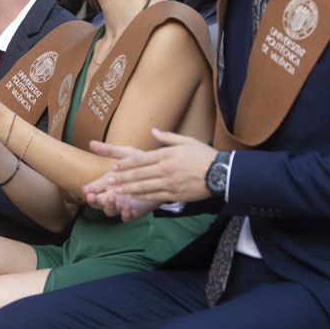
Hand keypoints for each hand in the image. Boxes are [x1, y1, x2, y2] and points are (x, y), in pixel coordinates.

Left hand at [81, 130, 215, 207]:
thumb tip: (154, 130)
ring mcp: (170, 183)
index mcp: (166, 155)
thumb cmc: (203, 155)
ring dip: (128, 189)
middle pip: (139, 174)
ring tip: (116, 191)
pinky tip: (133, 198)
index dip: (126, 165)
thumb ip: (167, 137)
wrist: (220, 173)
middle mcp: (165, 169)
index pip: (140, 159)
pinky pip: (155, 196)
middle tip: (109, 181)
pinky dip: (142, 197)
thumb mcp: (186, 141)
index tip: (115, 167)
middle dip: (122, 178)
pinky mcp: (175, 194)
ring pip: (144, 187)